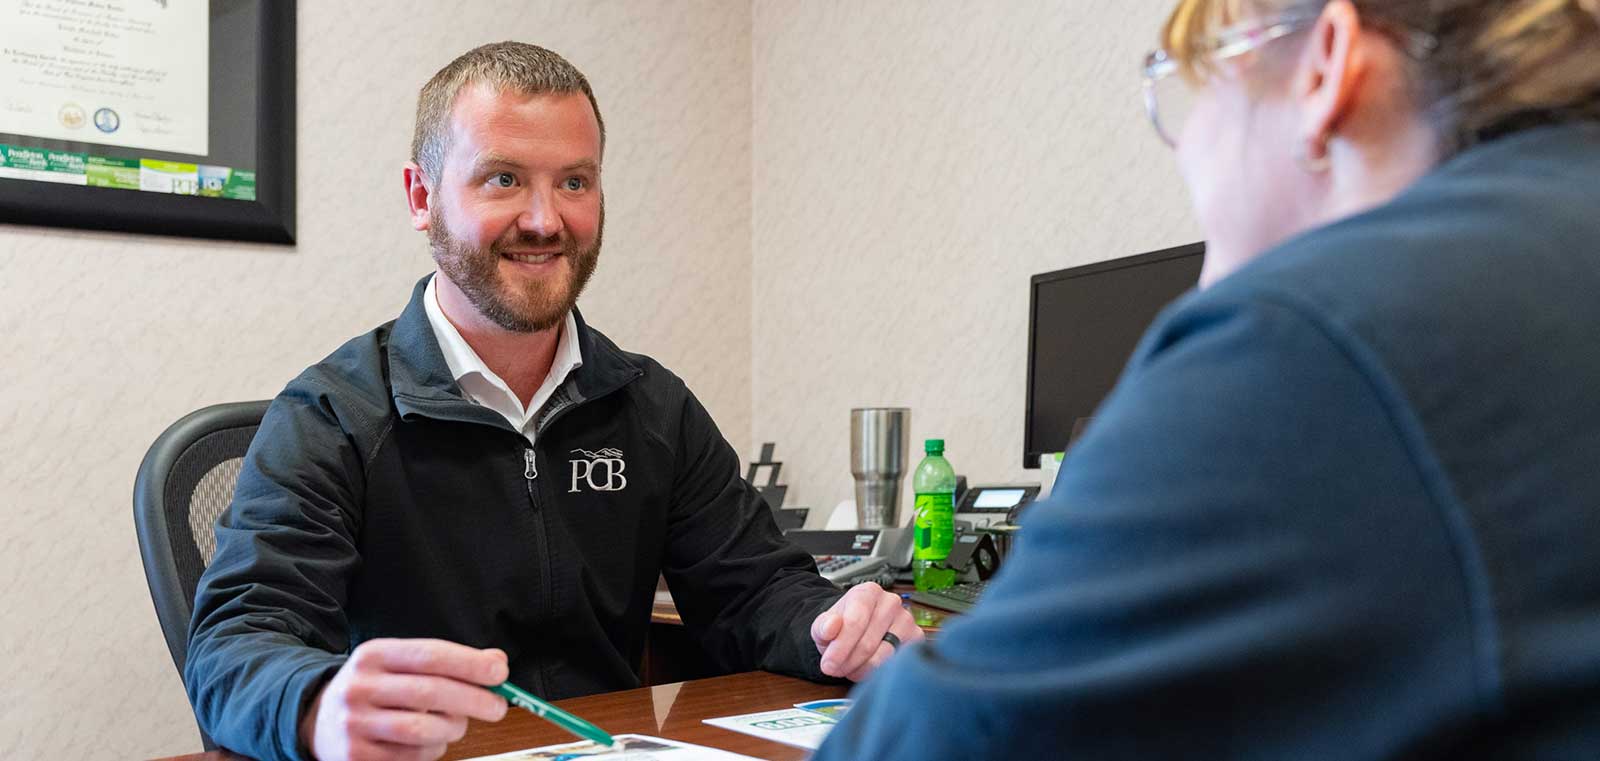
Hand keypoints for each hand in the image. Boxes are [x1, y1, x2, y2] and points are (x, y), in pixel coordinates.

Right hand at [300, 638, 510, 760]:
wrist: (316, 719)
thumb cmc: (375, 689)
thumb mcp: (399, 664)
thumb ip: (447, 662)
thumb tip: (497, 663)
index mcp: (373, 655)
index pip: (430, 655)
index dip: (470, 663)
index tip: (500, 672)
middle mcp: (360, 687)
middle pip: (430, 693)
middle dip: (474, 700)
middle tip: (498, 707)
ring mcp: (355, 724)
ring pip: (424, 730)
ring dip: (453, 729)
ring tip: (457, 725)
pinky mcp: (357, 757)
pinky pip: (413, 757)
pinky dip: (433, 750)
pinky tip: (430, 740)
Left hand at [810, 583, 923, 681]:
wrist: (858, 628)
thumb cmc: (842, 625)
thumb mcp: (823, 625)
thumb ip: (823, 626)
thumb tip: (832, 625)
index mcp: (868, 592)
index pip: (855, 622)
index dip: (840, 647)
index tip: (828, 665)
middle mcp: (891, 602)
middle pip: (868, 643)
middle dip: (848, 662)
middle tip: (835, 670)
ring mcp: (906, 620)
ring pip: (882, 656)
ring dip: (861, 669)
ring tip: (849, 667)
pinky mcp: (916, 638)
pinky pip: (896, 663)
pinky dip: (877, 671)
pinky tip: (866, 667)